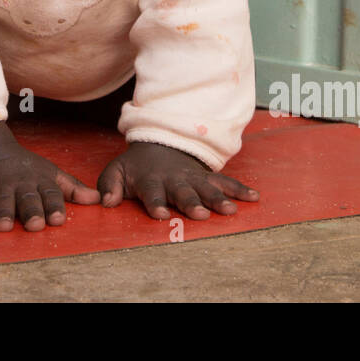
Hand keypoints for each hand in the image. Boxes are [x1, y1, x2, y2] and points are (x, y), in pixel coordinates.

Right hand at [0, 122, 100, 231]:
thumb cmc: (26, 169)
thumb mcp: (51, 174)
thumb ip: (73, 189)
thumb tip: (100, 200)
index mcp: (40, 182)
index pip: (50, 194)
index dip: (55, 206)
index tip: (59, 219)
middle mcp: (20, 186)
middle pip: (27, 199)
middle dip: (31, 211)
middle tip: (35, 224)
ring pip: (1, 202)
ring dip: (1, 213)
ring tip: (2, 226)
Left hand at [97, 141, 258, 219]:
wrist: (158, 145)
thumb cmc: (136, 167)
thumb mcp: (116, 171)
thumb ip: (109, 186)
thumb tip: (105, 201)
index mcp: (151, 181)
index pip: (152, 193)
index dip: (156, 203)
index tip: (160, 214)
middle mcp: (174, 180)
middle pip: (184, 192)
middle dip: (191, 202)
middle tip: (199, 214)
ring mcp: (193, 178)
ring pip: (207, 188)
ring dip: (218, 198)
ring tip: (230, 210)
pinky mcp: (207, 178)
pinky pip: (226, 182)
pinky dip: (240, 189)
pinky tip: (254, 198)